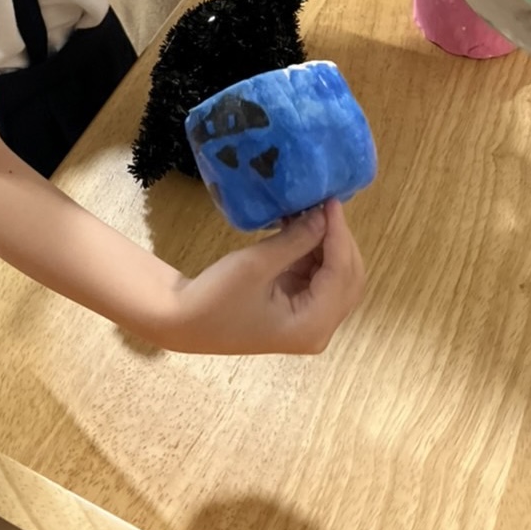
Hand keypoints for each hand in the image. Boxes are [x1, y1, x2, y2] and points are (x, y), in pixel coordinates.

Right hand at [164, 201, 364, 355]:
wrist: (182, 321)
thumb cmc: (215, 297)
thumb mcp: (256, 265)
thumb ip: (296, 240)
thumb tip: (324, 214)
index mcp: (312, 326)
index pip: (341, 276)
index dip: (339, 235)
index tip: (331, 201)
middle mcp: (319, 328)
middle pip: (348, 279)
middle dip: (339, 241)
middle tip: (325, 204)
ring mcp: (308, 321)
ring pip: (336, 277)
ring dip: (327, 244)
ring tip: (312, 211)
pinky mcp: (296, 309)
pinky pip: (317, 278)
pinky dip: (313, 253)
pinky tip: (300, 227)